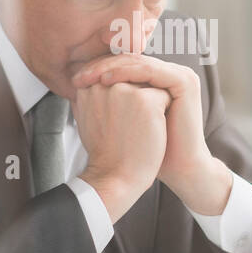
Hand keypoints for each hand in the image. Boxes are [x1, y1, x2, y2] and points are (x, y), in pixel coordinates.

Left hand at [72, 54, 232, 215]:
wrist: (177, 167)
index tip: (74, 79)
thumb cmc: (149, 148)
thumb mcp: (124, 116)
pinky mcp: (184, 82)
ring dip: (109, 67)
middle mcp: (171, 73)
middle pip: (130, 60)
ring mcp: (181, 75)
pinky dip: (125, 73)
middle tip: (78, 76)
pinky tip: (105, 80)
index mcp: (159, 78)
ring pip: (137, 62)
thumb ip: (109, 97)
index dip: (99, 69)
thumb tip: (77, 84)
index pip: (125, 64)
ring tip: (88, 76)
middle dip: (100, 66)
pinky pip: (149, 70)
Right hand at [72, 82, 170, 222]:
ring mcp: (123, 90)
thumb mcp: (88, 118)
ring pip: (150, 84)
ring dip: (151, 104)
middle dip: (138, 98)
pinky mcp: (144, 99)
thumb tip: (102, 78)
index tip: (121, 120)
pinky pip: (164, 95)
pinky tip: (151, 130)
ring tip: (138, 128)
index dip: (125, 97)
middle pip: (134, 77)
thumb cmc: (106, 152)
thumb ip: (93, 94)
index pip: (116, 75)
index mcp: (87, 87)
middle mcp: (102, 84)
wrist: (117, 177)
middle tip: (130, 127)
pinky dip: (164, 112)